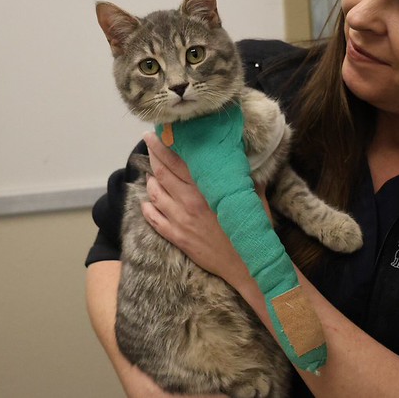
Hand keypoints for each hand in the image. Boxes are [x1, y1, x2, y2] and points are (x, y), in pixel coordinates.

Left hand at [141, 131, 250, 287]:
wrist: (245, 265)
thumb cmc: (250, 229)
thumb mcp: (253, 198)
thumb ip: (244, 177)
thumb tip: (242, 158)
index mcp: (205, 189)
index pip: (178, 162)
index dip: (164, 147)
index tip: (155, 134)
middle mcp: (189, 201)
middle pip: (163, 174)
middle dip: (153, 156)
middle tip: (148, 143)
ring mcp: (180, 220)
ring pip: (155, 194)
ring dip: (151, 181)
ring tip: (150, 174)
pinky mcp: (177, 237)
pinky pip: (154, 220)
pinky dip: (147, 209)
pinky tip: (146, 203)